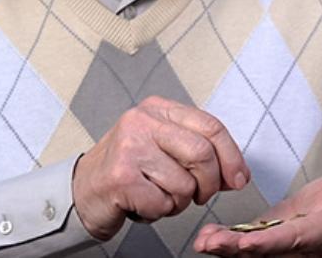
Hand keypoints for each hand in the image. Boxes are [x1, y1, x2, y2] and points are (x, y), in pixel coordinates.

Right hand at [72, 95, 250, 240]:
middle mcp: (142, 121)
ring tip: (161, 196)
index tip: (239, 179)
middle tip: (200, 195)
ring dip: (180, 202)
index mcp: (159, 109)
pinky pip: (162, 203)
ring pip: (184, 184)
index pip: (211, 127)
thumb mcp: (165, 149)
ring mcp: (129, 148)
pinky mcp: (120, 177)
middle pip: (202, 154)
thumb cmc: (128, 170)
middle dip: (209, 184)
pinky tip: (144, 204)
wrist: (82, 191)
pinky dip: (160, 212)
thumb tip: (237, 174)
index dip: (232, 156)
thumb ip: (201, 154)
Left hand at [193, 168, 321, 256]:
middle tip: (211, 243)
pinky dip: (223, 244)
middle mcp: (294, 249)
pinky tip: (206, 238)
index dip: (268, 244)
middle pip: (262, 253)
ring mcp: (276, 249)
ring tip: (204, 241)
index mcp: (315, 235)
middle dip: (235, 250)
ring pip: (248, 254)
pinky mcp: (263, 243)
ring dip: (224, 249)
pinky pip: (241, 248)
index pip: (290, 241)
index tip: (247, 243)